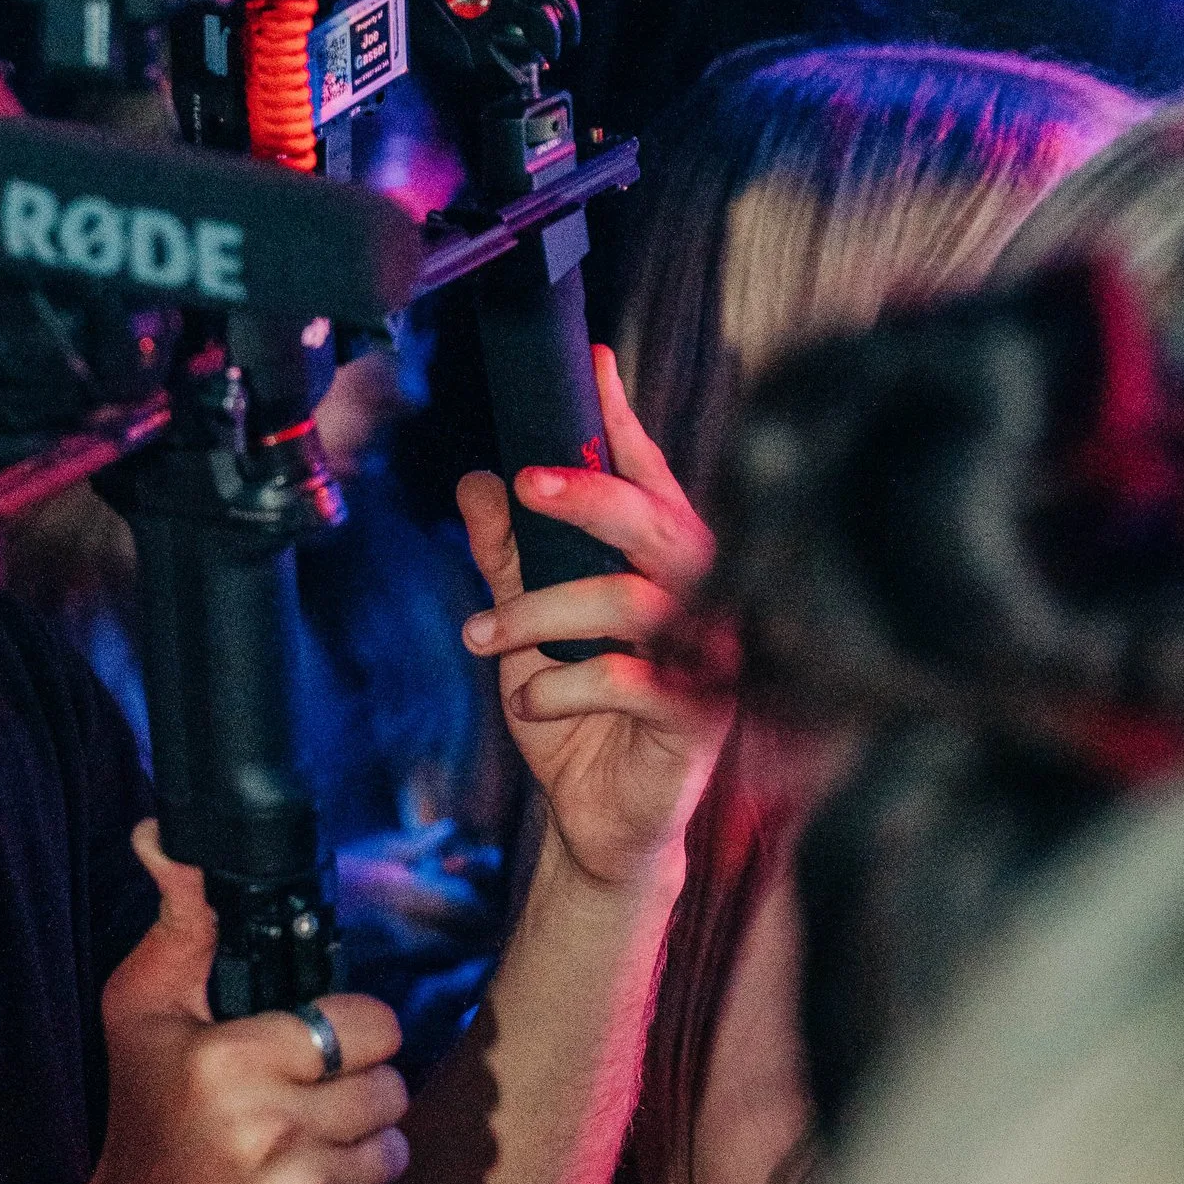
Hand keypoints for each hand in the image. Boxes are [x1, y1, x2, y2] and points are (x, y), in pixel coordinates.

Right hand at [41, 826, 408, 1183]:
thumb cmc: (144, 1119)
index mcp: (229, 1065)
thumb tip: (162, 833)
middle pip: (389, 1090)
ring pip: (394, 1151)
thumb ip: (180, 922)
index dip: (347, 1032)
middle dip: (353, 1092)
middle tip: (296, 1105)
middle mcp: (268, 1137)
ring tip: (296, 1155)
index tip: (309, 1047)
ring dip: (358, 1150)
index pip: (369, 1026)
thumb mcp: (142, 1012)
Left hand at [459, 346, 729, 893]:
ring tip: (485, 636)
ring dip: (541, 612)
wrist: (604, 822)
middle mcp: (697, 598)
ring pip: (631, 600)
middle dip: (589, 493)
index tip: (595, 362)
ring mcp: (707, 655)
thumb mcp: (528, 628)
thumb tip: (475, 483)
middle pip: (656, 521)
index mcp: (659, 565)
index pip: (648, 477)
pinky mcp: (699, 715)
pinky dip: (561, 685)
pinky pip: (629, 679)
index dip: (624, 420)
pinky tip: (529, 700)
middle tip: (525, 482)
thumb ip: (509, 557)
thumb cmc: (580, 718)